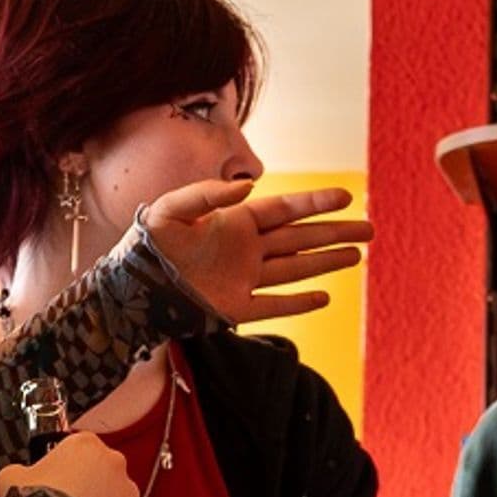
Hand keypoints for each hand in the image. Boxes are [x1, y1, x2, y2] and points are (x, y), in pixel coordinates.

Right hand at [0, 432, 146, 496]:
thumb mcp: (9, 478)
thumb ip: (21, 471)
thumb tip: (19, 475)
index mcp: (85, 445)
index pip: (79, 451)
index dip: (65, 470)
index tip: (56, 485)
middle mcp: (114, 464)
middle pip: (103, 475)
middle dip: (89, 491)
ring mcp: (129, 496)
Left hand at [143, 179, 370, 327]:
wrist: (127, 291)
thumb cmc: (144, 245)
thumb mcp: (169, 209)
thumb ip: (207, 194)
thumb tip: (251, 187)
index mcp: (234, 221)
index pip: (285, 209)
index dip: (315, 202)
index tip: (346, 196)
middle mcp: (246, 249)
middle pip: (300, 238)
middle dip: (335, 232)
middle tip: (370, 228)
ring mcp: (244, 280)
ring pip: (295, 269)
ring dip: (326, 262)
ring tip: (358, 255)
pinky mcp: (235, 309)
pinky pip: (275, 306)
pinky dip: (300, 303)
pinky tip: (325, 297)